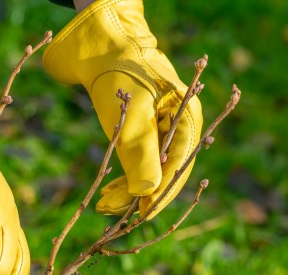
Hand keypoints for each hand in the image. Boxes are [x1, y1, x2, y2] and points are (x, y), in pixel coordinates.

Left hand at [43, 0, 202, 218]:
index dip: (158, 198)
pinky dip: (124, 177)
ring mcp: (160, 129)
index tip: (137, 217)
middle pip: (163, 174)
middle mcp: (179, 129)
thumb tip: (147, 196)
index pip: (177, 171)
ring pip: (149, 170)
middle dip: (137, 196)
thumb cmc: (119, 77)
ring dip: (128, 190)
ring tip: (104, 204)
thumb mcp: (131, 118)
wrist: (100, 45)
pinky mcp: (142, 130)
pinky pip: (137, 161)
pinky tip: (109, 189)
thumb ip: (141, 157)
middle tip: (108, 210)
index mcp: (187, 123)